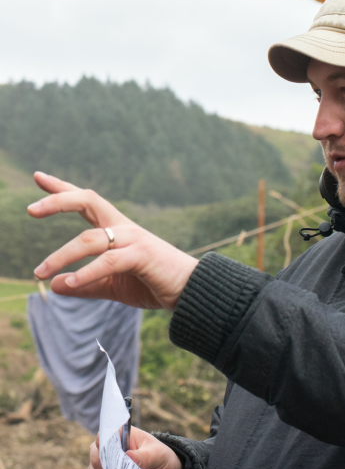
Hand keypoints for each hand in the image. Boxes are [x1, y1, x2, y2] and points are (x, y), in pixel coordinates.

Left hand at [29, 172, 197, 309]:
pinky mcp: (141, 256)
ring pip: (90, 239)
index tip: (38, 177)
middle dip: (59, 200)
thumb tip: (54, 286)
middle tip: (30, 209)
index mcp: (117, 229)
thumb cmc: (152, 283)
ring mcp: (134, 239)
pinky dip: (85, 274)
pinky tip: (68, 284)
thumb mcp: (112, 285)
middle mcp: (124, 228)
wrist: (189, 291)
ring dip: (61, 256)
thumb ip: (84, 284)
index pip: (86, 202)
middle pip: (89, 201)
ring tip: (39, 273)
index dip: (61, 189)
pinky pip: (107, 262)